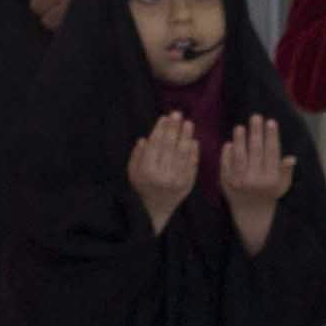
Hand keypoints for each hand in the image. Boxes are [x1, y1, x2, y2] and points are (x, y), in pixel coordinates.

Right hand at [129, 111, 202, 227]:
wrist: (155, 211)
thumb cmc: (141, 187)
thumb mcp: (132, 172)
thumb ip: (137, 155)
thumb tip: (146, 138)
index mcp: (147, 171)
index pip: (155, 145)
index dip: (160, 130)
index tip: (164, 117)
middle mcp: (163, 175)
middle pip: (169, 147)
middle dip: (173, 129)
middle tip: (177, 114)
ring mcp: (177, 180)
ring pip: (182, 154)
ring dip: (186, 137)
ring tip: (188, 123)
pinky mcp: (188, 184)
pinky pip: (192, 165)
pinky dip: (193, 153)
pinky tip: (194, 141)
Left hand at [218, 113, 294, 251]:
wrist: (250, 212)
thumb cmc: (269, 194)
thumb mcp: (282, 185)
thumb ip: (285, 172)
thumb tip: (291, 158)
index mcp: (271, 178)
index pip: (272, 153)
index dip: (271, 136)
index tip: (271, 122)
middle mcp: (255, 180)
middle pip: (256, 151)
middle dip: (256, 133)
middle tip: (255, 117)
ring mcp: (239, 181)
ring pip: (239, 156)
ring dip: (239, 140)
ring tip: (240, 127)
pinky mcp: (226, 182)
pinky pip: (226, 165)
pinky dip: (226, 154)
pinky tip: (229, 142)